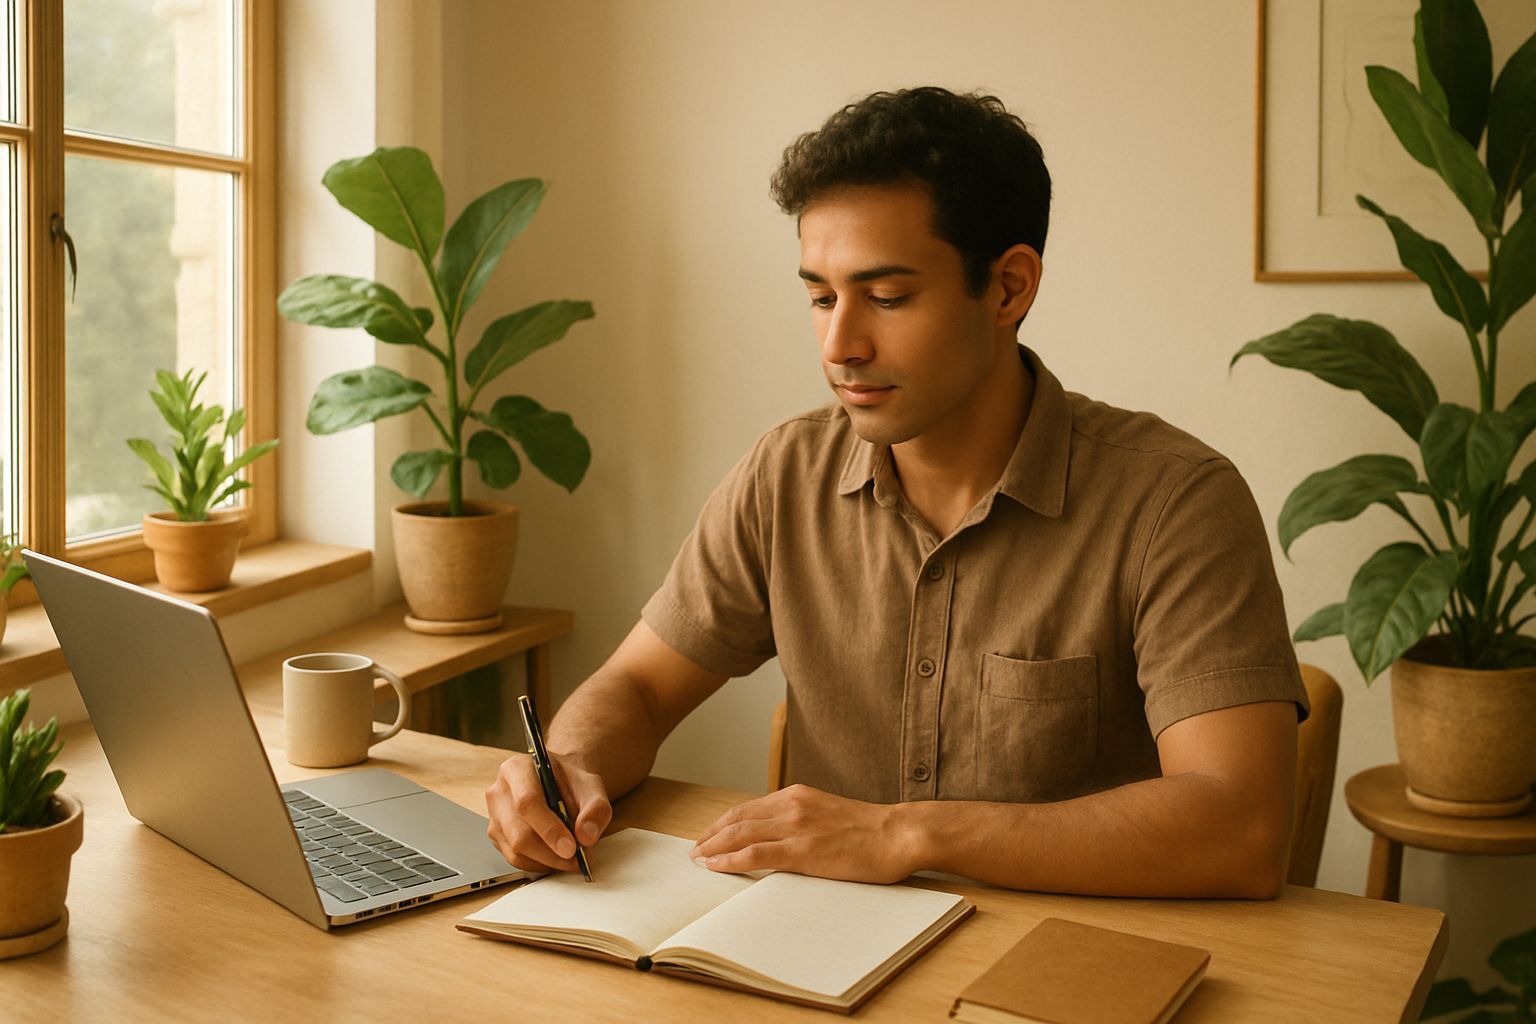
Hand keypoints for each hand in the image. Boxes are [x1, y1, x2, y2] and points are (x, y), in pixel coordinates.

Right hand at [485, 751, 610, 872]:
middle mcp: (499, 791)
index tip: (571, 848)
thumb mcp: (592, 787)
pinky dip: (539, 864)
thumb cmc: (571, 783)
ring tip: (571, 859)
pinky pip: (515, 860)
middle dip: (551, 853)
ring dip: (547, 861)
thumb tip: (586, 837)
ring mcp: (494, 816)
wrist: (560, 784)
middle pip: (518, 833)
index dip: (549, 829)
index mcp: (517, 769)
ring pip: (516, 851)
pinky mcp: (496, 836)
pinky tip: (556, 857)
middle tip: (577, 860)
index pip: (527, 802)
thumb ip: (595, 808)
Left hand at [690, 784, 917, 883]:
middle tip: (694, 850)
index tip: (708, 835)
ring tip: (698, 860)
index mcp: (797, 795)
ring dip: (714, 847)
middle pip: (738, 818)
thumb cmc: (870, 830)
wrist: (898, 834)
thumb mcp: (828, 814)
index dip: (723, 823)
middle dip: (711, 835)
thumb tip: (781, 837)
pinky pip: (756, 854)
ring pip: (741, 834)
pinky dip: (731, 860)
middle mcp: (791, 805)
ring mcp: (796, 827)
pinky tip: (716, 867)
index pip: (748, 808)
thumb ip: (803, 820)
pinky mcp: (803, 850)